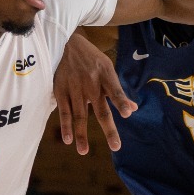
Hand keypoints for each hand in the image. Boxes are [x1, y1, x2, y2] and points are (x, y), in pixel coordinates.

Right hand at [53, 34, 135, 153]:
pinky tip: (68, 139)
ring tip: (84, 152)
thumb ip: (118, 91)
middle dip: (109, 129)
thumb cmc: (91, 60)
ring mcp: (75, 87)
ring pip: (80, 115)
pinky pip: (64, 111)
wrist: (64, 42)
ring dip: (82, 134)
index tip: (127, 113)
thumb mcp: (107, 69)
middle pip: (101, 109)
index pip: (115, 90)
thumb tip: (133, 110)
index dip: (121, 101)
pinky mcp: (61, 90)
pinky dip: (66, 125)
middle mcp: (91, 82)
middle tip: (116, 146)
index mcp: (105, 74)